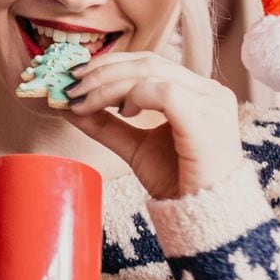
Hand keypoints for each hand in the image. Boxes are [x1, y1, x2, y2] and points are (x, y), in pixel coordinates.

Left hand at [64, 51, 243, 199]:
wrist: (206, 217)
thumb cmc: (177, 182)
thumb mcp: (134, 147)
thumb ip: (105, 124)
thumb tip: (67, 105)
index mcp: (196, 92)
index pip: (149, 62)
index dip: (109, 64)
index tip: (75, 77)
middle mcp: (208, 91)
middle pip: (147, 62)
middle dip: (101, 71)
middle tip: (70, 87)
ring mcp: (212, 103)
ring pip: (150, 73)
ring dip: (108, 85)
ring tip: (86, 103)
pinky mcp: (206, 120)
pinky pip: (165, 93)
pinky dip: (135, 96)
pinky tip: (123, 113)